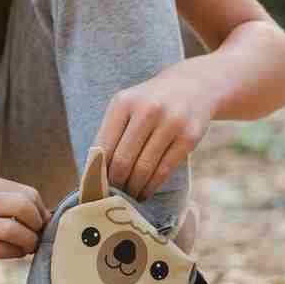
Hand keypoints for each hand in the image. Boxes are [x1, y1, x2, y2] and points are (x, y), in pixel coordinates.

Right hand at [0, 175, 49, 269]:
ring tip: (26, 247)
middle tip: (36, 235)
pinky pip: (0, 251)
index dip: (41, 211)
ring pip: (14, 231)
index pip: (27, 193)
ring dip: (29, 242)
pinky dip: (15, 253)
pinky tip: (12, 253)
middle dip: (38, 225)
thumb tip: (47, 215)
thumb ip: (5, 199)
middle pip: (23, 207)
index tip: (39, 222)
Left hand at [94, 67, 212, 201]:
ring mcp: (171, 123)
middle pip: (123, 160)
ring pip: (144, 168)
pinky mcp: (188, 137)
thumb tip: (92, 173)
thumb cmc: (149, 102)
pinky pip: (164, 170)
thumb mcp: (126, 106)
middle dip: (116, 184)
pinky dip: (151, 186)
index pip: (104, 146)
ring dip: (133, 189)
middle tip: (112, 197)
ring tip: (128, 198)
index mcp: (124, 102)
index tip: (96, 187)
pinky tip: (145, 192)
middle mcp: (147, 110)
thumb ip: (110, 134)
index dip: (98, 171)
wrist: (191, 86)